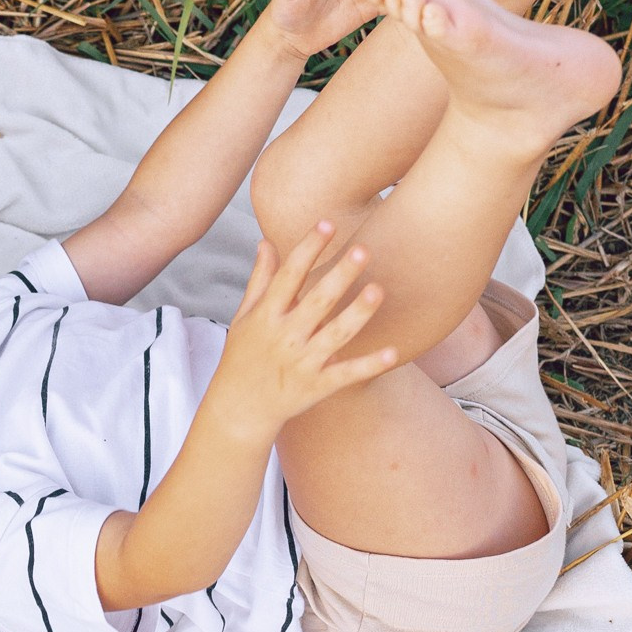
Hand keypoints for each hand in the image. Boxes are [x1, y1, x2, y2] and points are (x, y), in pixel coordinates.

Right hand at [211, 225, 394, 439]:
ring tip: (379, 289)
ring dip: (358, 313)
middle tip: (363, 250)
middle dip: (339, 276)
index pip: (289, 276)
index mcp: (266, 316)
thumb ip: (260, 280)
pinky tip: (394, 352)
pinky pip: (347, 374)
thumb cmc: (242, 357)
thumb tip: (266, 243)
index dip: (308, 248)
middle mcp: (284, 337)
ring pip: (336, 335)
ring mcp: (301, 363)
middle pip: (316, 302)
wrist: (238, 409)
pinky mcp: (317, 386)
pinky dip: (369, 365)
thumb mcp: (244, 317)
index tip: (328, 222)